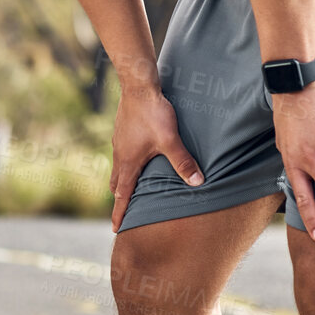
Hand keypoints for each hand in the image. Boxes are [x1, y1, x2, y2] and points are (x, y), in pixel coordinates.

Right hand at [110, 87, 204, 230]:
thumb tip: (198, 182)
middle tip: (125, 210)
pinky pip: (122, 152)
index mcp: (127, 162)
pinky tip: (138, 156)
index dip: (119, 213)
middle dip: (120, 198)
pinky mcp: (123, 130)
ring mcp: (119, 141)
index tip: (116, 228)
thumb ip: (183, 162)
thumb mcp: (170, 140)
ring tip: (132, 185)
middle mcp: (120, 154)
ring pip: (119, 167)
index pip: (121, 195)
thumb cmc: (152, 113)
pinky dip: (127, 162)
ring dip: (123, 179)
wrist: (138, 86)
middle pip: (117, 183)